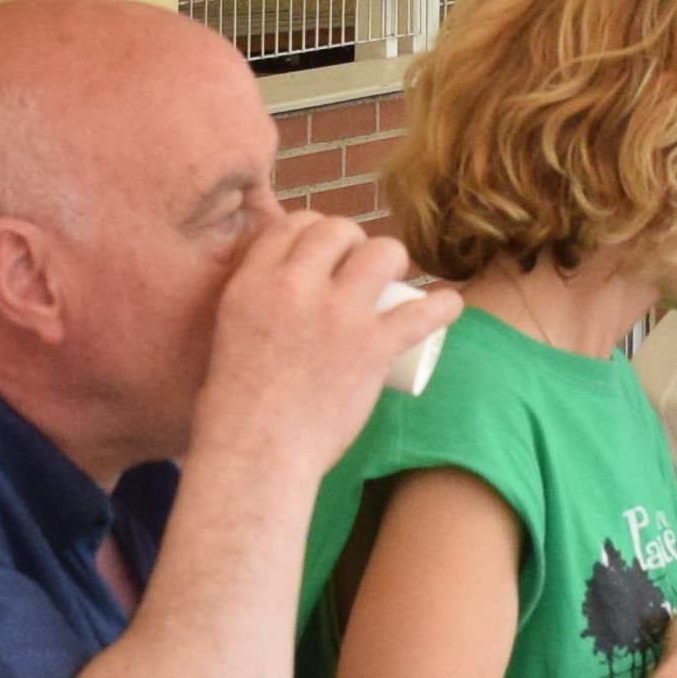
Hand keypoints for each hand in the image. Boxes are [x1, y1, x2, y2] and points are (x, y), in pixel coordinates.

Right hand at [189, 210, 453, 483]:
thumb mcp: (227, 333)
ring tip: (396, 284)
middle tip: (360, 270)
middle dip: (354, 242)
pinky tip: (449, 306)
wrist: (256, 453)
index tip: (326, 250)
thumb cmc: (236, 409)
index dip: (314, 230)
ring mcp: (337, 314)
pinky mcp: (371, 347)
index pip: (292, 224)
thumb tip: (273, 299)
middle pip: (338, 229)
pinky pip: (421, 312)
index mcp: (253, 281)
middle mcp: (295, 287)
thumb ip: (250, 307)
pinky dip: (442, 307)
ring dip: (393, 261)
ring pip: (382, 252)